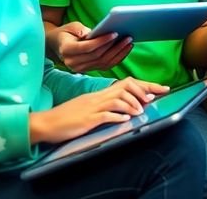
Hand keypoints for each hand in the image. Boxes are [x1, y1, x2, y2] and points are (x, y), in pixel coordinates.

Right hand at [29, 77, 168, 143]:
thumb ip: (105, 105)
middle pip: (125, 87)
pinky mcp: (87, 120)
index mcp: (99, 94)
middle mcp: (97, 97)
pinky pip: (105, 115)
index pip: (126, 84)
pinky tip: (126, 120)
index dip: (145, 86)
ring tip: (140, 111)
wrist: (46, 122)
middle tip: (155, 98)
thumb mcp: (88, 107)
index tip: (160, 89)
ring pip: (117, 99)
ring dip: (132, 105)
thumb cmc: (67, 117)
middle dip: (143, 91)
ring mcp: (92, 107)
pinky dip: (118, 116)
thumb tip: (123, 108)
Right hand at [52, 21, 132, 72]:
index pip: (88, 47)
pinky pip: (106, 66)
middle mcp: (73, 62)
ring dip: (118, 53)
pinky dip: (117, 58)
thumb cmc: (66, 32)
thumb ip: (81, 29)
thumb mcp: (71, 26)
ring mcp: (81, 68)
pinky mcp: (88, 70)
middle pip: (98, 56)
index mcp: (67, 50)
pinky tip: (125, 49)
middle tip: (126, 37)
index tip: (115, 33)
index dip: (102, 41)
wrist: (58, 45)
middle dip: (114, 46)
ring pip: (103, 62)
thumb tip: (94, 33)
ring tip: (129, 42)